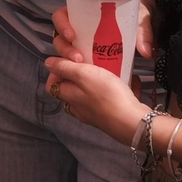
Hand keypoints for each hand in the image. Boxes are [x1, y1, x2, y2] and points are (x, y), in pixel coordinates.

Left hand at [46, 10, 151, 143]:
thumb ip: (65, 68)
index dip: (57, 71)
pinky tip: (129, 79)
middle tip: (92, 60)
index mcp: (69, 98)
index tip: (69, 60)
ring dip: (101, 79)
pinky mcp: (114, 114)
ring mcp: (97, 113)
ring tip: (110, 66)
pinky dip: (119, 87)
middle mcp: (80, 108)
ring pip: (94, 92)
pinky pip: (113, 98)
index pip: (52, 85)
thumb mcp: (83, 75)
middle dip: (82, 72)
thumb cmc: (107, 96)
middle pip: (73, 88)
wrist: (134, 122)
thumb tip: (47, 63)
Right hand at [53, 0, 155, 62]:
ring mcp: (82, 43)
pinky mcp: (88, 56)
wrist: (147, 23)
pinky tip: (81, 75)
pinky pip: (74, 62)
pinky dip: (74, 69)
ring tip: (81, 67)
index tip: (72, 35)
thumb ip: (143, 33)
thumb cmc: (138, 14)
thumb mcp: (141, 17)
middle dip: (65, 49)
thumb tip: (146, 51)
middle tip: (78, 58)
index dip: (62, 24)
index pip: (62, 16)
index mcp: (83, 11)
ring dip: (67, 60)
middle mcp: (79, 27)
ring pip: (65, 51)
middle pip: (60, 37)